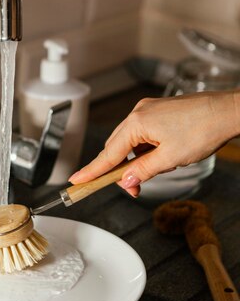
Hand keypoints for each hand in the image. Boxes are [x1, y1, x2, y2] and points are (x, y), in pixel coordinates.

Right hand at [69, 90, 239, 196]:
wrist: (228, 112)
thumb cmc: (203, 129)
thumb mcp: (170, 159)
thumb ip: (142, 171)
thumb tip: (126, 181)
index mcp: (137, 123)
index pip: (108, 153)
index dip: (92, 171)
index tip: (76, 181)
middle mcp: (139, 113)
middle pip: (116, 148)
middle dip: (119, 171)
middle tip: (131, 189)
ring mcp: (149, 111)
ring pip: (129, 143)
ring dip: (133, 162)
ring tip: (148, 176)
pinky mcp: (158, 112)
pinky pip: (141, 136)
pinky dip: (143, 151)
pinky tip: (155, 160)